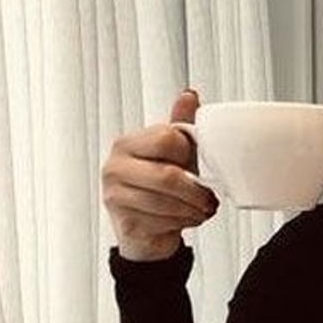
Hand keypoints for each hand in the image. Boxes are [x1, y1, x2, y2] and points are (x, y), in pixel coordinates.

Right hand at [101, 89, 218, 261]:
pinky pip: (161, 222)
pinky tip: (185, 219)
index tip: (196, 163)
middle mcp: (115, 167)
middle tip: (208, 196)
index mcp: (127, 143)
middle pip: (167, 175)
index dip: (188, 153)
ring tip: (201, 209)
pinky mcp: (123, 222)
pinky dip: (182, 223)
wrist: (145, 227)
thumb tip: (188, 96)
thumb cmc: (160, 186)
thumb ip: (181, 125)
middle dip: (196, 190)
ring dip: (193, 209)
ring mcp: (115, 195)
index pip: (166, 139)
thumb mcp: (175, 152)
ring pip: (166, 202)